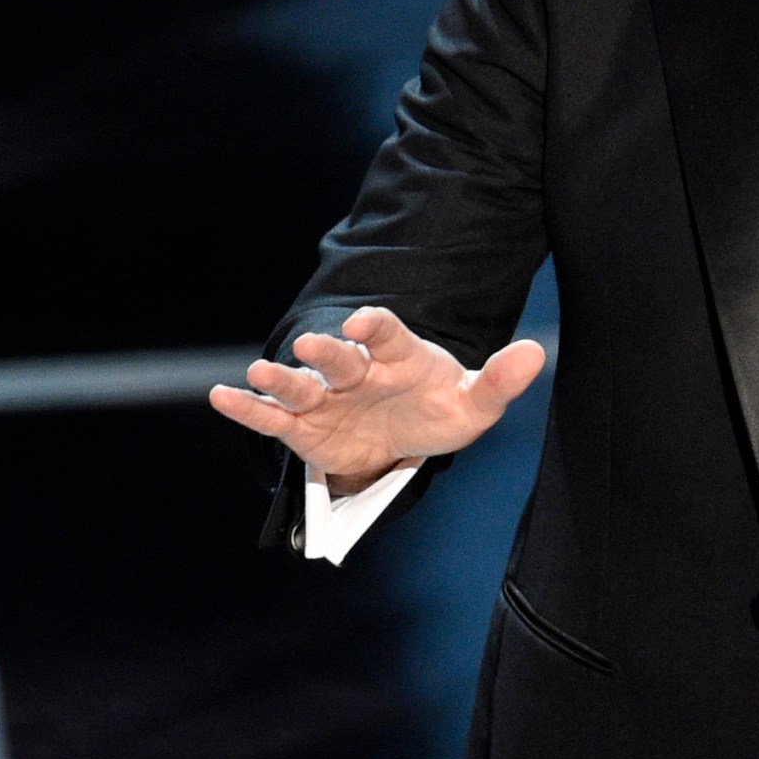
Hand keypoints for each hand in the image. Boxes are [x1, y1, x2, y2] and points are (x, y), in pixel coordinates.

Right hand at [206, 306, 545, 487]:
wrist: (403, 437)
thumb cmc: (438, 409)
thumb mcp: (473, 403)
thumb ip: (500, 380)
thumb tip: (536, 354)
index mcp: (398, 355)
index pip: (387, 333)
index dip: (375, 326)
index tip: (364, 322)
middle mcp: (357, 370)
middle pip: (339, 357)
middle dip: (326, 352)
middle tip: (311, 345)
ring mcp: (327, 397)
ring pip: (301, 385)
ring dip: (280, 378)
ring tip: (257, 372)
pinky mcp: (304, 428)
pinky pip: (274, 418)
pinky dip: (248, 409)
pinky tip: (222, 397)